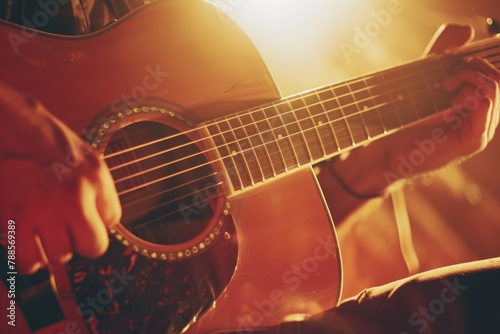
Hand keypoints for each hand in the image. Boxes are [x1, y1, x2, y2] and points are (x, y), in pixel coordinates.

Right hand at [0, 83, 120, 273]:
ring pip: (61, 257)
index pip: (113, 222)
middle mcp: (71, 198)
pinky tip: (27, 242)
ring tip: (45, 231)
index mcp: (93, 179)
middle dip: (82, 241)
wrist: (7, 127)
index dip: (99, 222)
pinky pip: (28, 260)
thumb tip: (106, 223)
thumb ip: (101, 192)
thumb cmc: (45, 143)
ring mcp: (40, 211)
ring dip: (55, 248)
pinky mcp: (11, 220)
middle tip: (68, 229)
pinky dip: (29, 258)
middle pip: (92, 247)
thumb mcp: (88, 159)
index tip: (88, 220)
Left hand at [331, 24, 499, 197]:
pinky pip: (486, 102)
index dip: (477, 63)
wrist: (385, 150)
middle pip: (498, 79)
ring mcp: (480, 132)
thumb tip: (465, 29)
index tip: (453, 66)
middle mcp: (482, 121)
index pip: (495, 77)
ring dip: (468, 77)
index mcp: (475, 109)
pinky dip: (468, 91)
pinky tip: (448, 99)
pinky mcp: (472, 141)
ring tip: (444, 87)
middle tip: (446, 79)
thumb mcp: (426, 79)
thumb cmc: (402, 119)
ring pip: (494, 87)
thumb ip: (444, 54)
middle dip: (473, 67)